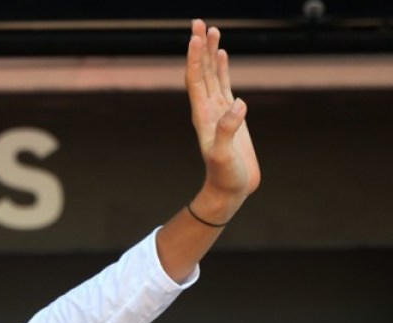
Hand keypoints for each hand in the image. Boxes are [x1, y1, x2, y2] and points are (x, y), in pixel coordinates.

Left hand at [185, 19, 259, 219]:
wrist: (229, 191)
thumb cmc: (225, 177)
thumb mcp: (225, 156)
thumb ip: (228, 132)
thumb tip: (238, 104)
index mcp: (202, 116)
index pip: (196, 80)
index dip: (195, 59)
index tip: (195, 37)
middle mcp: (207, 109)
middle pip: (201, 71)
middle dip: (199, 47)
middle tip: (199, 22)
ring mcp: (218, 111)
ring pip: (212, 75)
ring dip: (210, 53)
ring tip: (211, 30)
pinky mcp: (231, 116)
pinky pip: (224, 85)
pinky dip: (222, 68)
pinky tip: (222, 55)